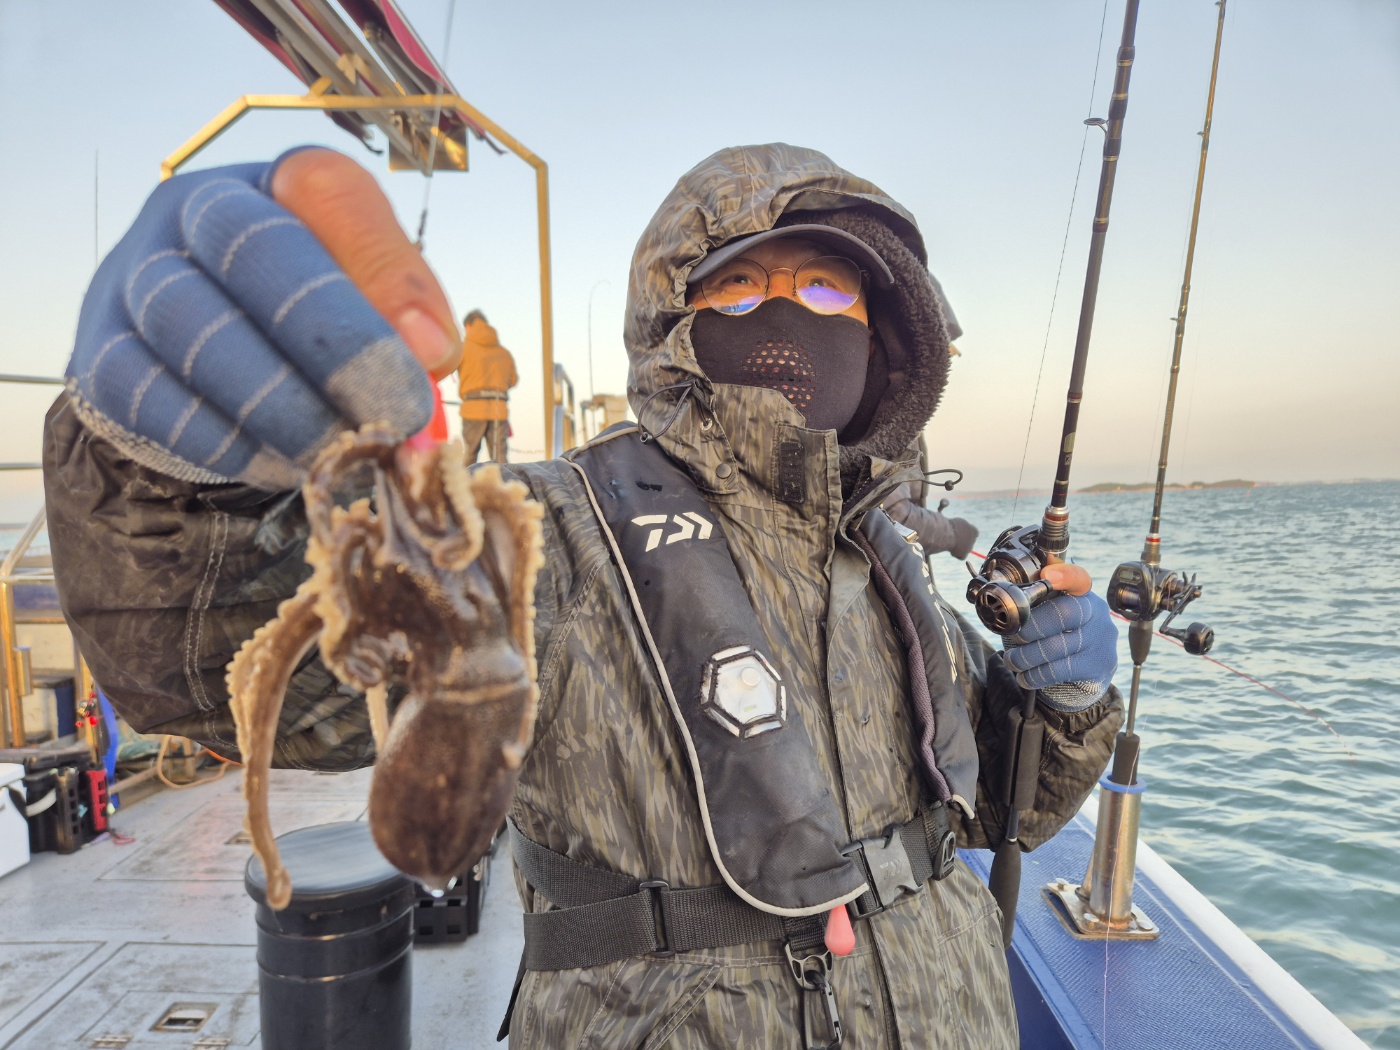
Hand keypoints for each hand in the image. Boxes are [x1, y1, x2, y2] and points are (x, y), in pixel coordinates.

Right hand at [66, 149, 460, 489]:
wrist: (207, 376)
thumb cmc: (309, 328)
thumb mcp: (372, 303)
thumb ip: (406, 313)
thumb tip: (429, 349)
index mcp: (276, 184)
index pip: (325, 188)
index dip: (382, 266)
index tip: (433, 351)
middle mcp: (193, 210)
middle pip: (252, 246)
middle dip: (334, 342)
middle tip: (394, 418)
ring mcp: (134, 276)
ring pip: (192, 323)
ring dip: (278, 402)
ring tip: (340, 453)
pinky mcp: (99, 353)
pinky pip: (147, 393)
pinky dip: (221, 438)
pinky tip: (278, 464)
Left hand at [1002, 563, 1116, 710]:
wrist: (1085, 675)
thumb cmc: (1057, 637)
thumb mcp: (1048, 615)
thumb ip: (1033, 603)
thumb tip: (1001, 595)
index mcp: (1083, 594)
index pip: (1079, 578)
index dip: (1065, 575)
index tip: (1047, 576)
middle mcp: (1098, 614)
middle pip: (1065, 612)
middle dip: (1031, 627)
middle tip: (1016, 637)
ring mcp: (1102, 640)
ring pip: (1057, 646)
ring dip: (1025, 656)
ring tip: (1012, 661)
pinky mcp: (1099, 666)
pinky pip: (1059, 670)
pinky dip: (1034, 675)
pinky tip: (1025, 677)